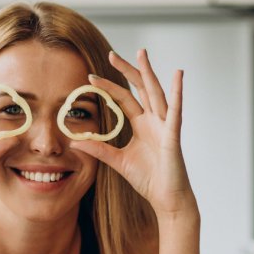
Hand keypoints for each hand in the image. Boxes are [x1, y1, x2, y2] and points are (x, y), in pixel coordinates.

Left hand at [69, 49, 196, 219]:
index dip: (108, 87)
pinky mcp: (173, 135)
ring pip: (156, 93)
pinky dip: (177, 93)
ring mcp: (165, 126)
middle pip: (140, 89)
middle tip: (112, 54)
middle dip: (128, 70)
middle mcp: (154, 121)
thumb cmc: (148, 180)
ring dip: (148, 73)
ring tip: (142, 54)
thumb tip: (74, 141)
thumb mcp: (117, 161)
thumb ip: (98, 149)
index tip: (91, 77)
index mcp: (142, 125)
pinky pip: (175, 111)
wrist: (166, 199)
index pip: (124, 99)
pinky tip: (178, 76)